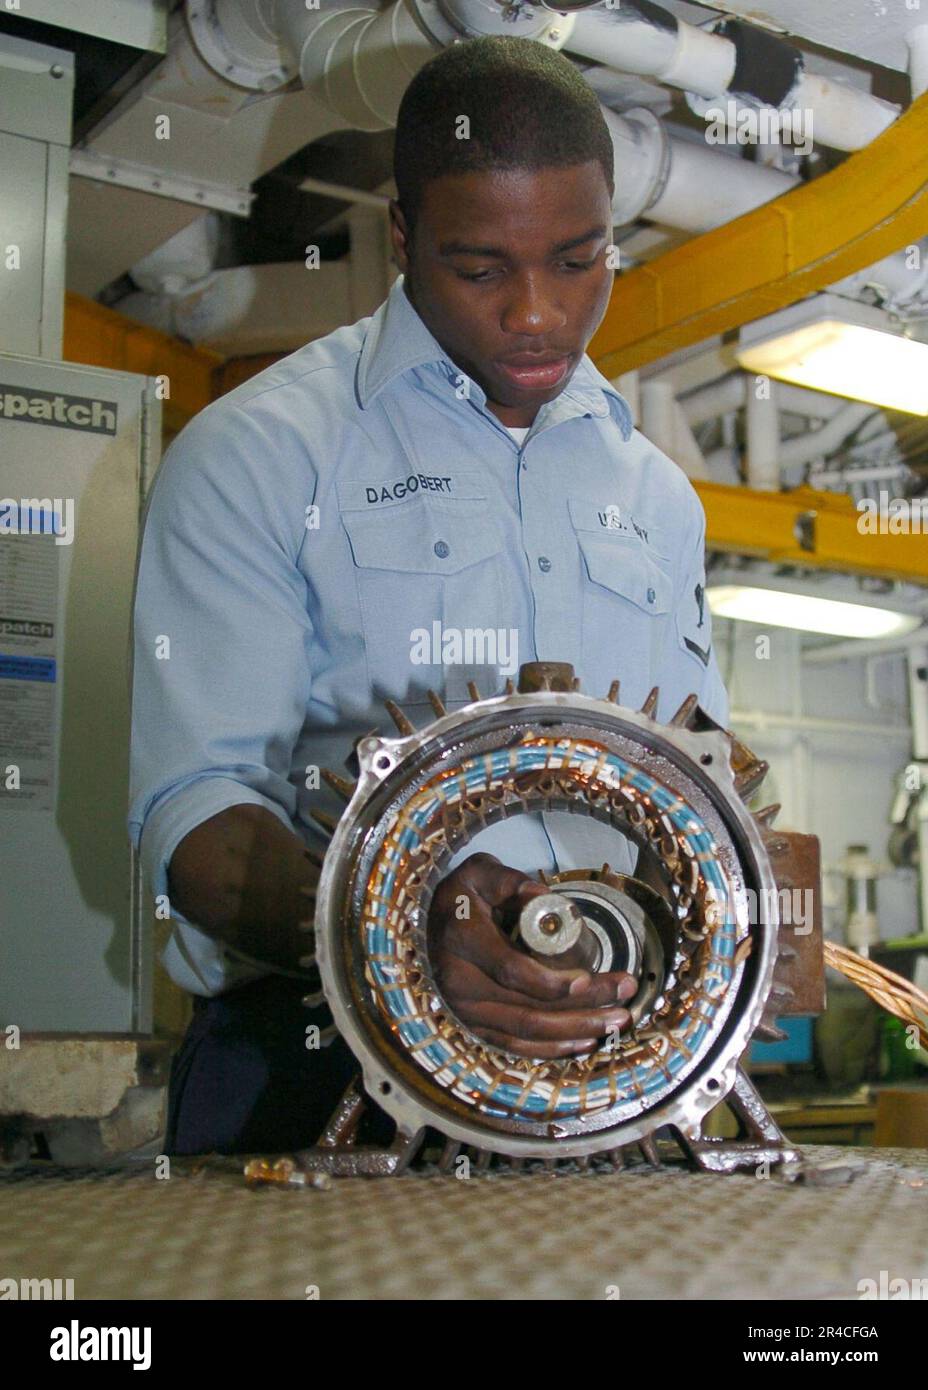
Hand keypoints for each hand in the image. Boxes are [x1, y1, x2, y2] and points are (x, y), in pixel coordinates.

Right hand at [427, 852, 636, 1058]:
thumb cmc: (465, 897)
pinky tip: (586, 1042)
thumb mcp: (480, 874)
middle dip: (584, 1006)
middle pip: (528, 1008)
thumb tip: (542, 897)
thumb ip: (508, 880)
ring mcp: (465, 1011)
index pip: (511, 971)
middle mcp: (459, 982)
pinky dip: (552, 1050)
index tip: (589, 978)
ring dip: (577, 1030)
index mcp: (462, 939)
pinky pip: (515, 1046)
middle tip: (625, 995)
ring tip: (618, 1020)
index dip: (551, 982)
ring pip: (527, 1032)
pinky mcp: (474, 1027)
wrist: (433, 925)